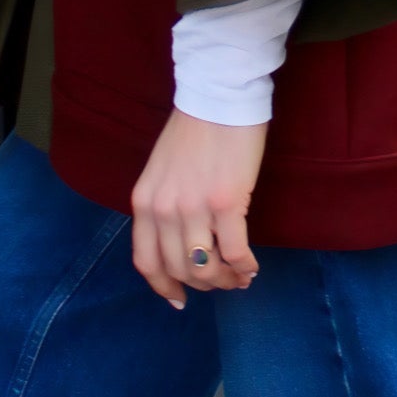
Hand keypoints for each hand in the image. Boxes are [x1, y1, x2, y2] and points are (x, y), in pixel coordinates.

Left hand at [130, 107, 265, 308]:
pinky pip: (234, 253)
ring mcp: (193, 207)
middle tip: (222, 283)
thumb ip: (164, 206)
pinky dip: (244, 266)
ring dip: (225, 280)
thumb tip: (181, 245)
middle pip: (179, 269)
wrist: (217, 96)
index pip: (146, 261)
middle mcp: (163, 209)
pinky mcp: (226, 203)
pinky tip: (252, 266)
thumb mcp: (162, 171)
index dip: (164, 287)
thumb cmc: (193, 130)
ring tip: (240, 277)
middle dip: (203, 284)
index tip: (179, 300)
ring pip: (206, 268)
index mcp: (144, 201)